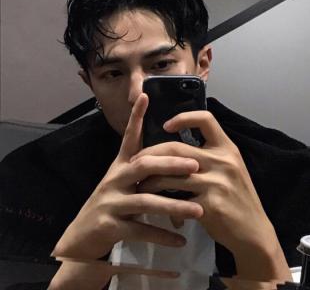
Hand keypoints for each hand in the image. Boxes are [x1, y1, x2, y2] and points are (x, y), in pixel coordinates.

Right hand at [52, 93, 202, 259]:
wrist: (83, 238)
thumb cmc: (111, 205)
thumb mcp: (123, 181)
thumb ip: (140, 166)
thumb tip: (169, 153)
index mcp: (120, 167)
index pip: (129, 138)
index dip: (136, 117)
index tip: (145, 96)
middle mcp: (114, 179)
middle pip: (144, 165)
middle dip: (171, 164)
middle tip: (196, 165)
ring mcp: (111, 202)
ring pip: (146, 200)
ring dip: (174, 205)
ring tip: (199, 211)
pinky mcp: (110, 226)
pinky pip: (141, 230)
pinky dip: (162, 235)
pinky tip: (181, 240)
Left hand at [136, 111, 290, 280]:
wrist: (253, 231)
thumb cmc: (238, 197)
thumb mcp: (231, 169)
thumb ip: (210, 157)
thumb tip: (175, 150)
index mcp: (228, 148)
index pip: (206, 119)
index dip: (184, 117)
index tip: (166, 126)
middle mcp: (223, 161)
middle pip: (177, 148)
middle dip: (151, 154)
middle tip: (136, 161)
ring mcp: (216, 183)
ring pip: (170, 176)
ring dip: (150, 181)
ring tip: (139, 185)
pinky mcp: (209, 206)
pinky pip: (176, 201)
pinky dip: (163, 203)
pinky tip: (156, 207)